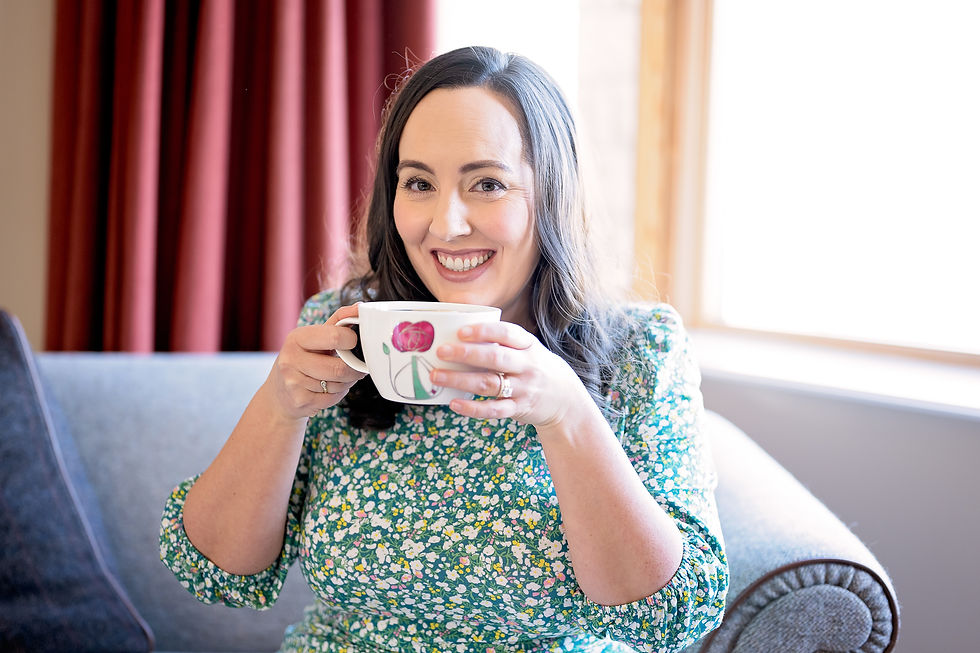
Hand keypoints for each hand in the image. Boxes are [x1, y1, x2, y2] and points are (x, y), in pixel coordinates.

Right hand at [266, 304, 366, 421]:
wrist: (279, 394)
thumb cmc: (303, 359)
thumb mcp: (314, 338)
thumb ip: (338, 321)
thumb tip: (360, 308)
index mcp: (297, 338)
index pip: (335, 336)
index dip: (352, 341)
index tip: (353, 343)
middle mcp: (291, 359)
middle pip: (339, 368)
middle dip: (354, 369)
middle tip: (357, 367)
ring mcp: (293, 382)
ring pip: (338, 385)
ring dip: (347, 382)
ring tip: (340, 377)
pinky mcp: (300, 400)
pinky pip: (333, 399)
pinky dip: (338, 395)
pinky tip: (329, 389)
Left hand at [431, 322, 591, 427]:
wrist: (565, 400)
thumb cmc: (537, 369)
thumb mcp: (529, 350)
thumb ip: (503, 344)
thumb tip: (461, 337)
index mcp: (529, 346)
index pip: (507, 333)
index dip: (484, 331)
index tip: (462, 331)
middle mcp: (527, 366)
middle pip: (495, 358)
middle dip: (466, 354)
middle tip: (441, 351)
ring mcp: (523, 389)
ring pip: (489, 384)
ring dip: (460, 380)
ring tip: (436, 376)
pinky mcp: (518, 409)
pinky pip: (493, 410)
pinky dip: (472, 408)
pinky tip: (454, 403)